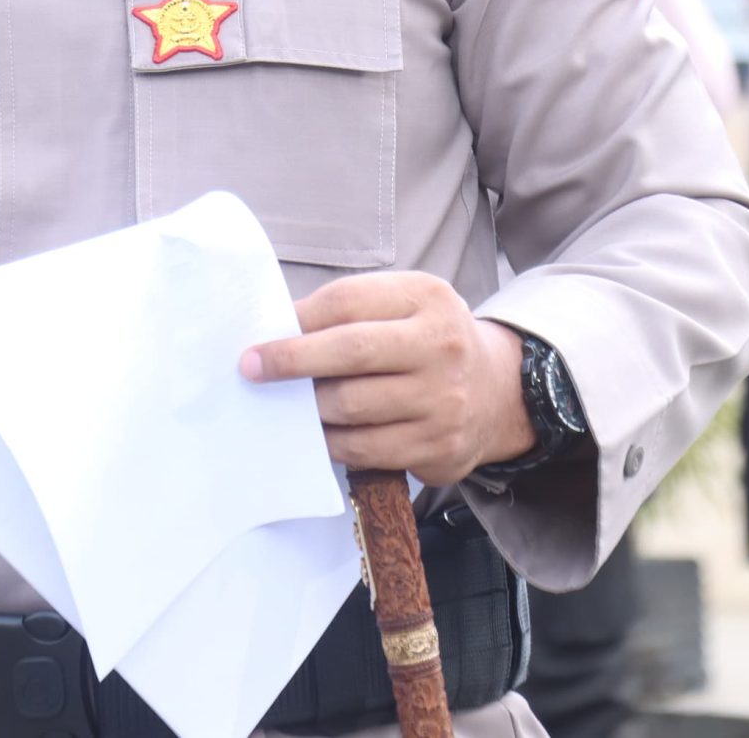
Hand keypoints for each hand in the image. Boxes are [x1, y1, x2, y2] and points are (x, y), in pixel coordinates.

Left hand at [239, 272, 534, 487]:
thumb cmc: (426, 343)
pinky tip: (319, 433)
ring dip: (310, 407)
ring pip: (351, 406)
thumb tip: (279, 330)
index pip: (348, 302)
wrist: (496, 393)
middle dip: (291, 361)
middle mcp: (441, 345)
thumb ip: (351, 311)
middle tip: (252, 368)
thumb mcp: (404, 305)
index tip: (261, 337)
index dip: (298, 320)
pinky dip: (330, 442)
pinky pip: (363, 449)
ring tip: (292, 404)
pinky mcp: (438, 446)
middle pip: (350, 351)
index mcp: (427, 298)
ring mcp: (443, 400)